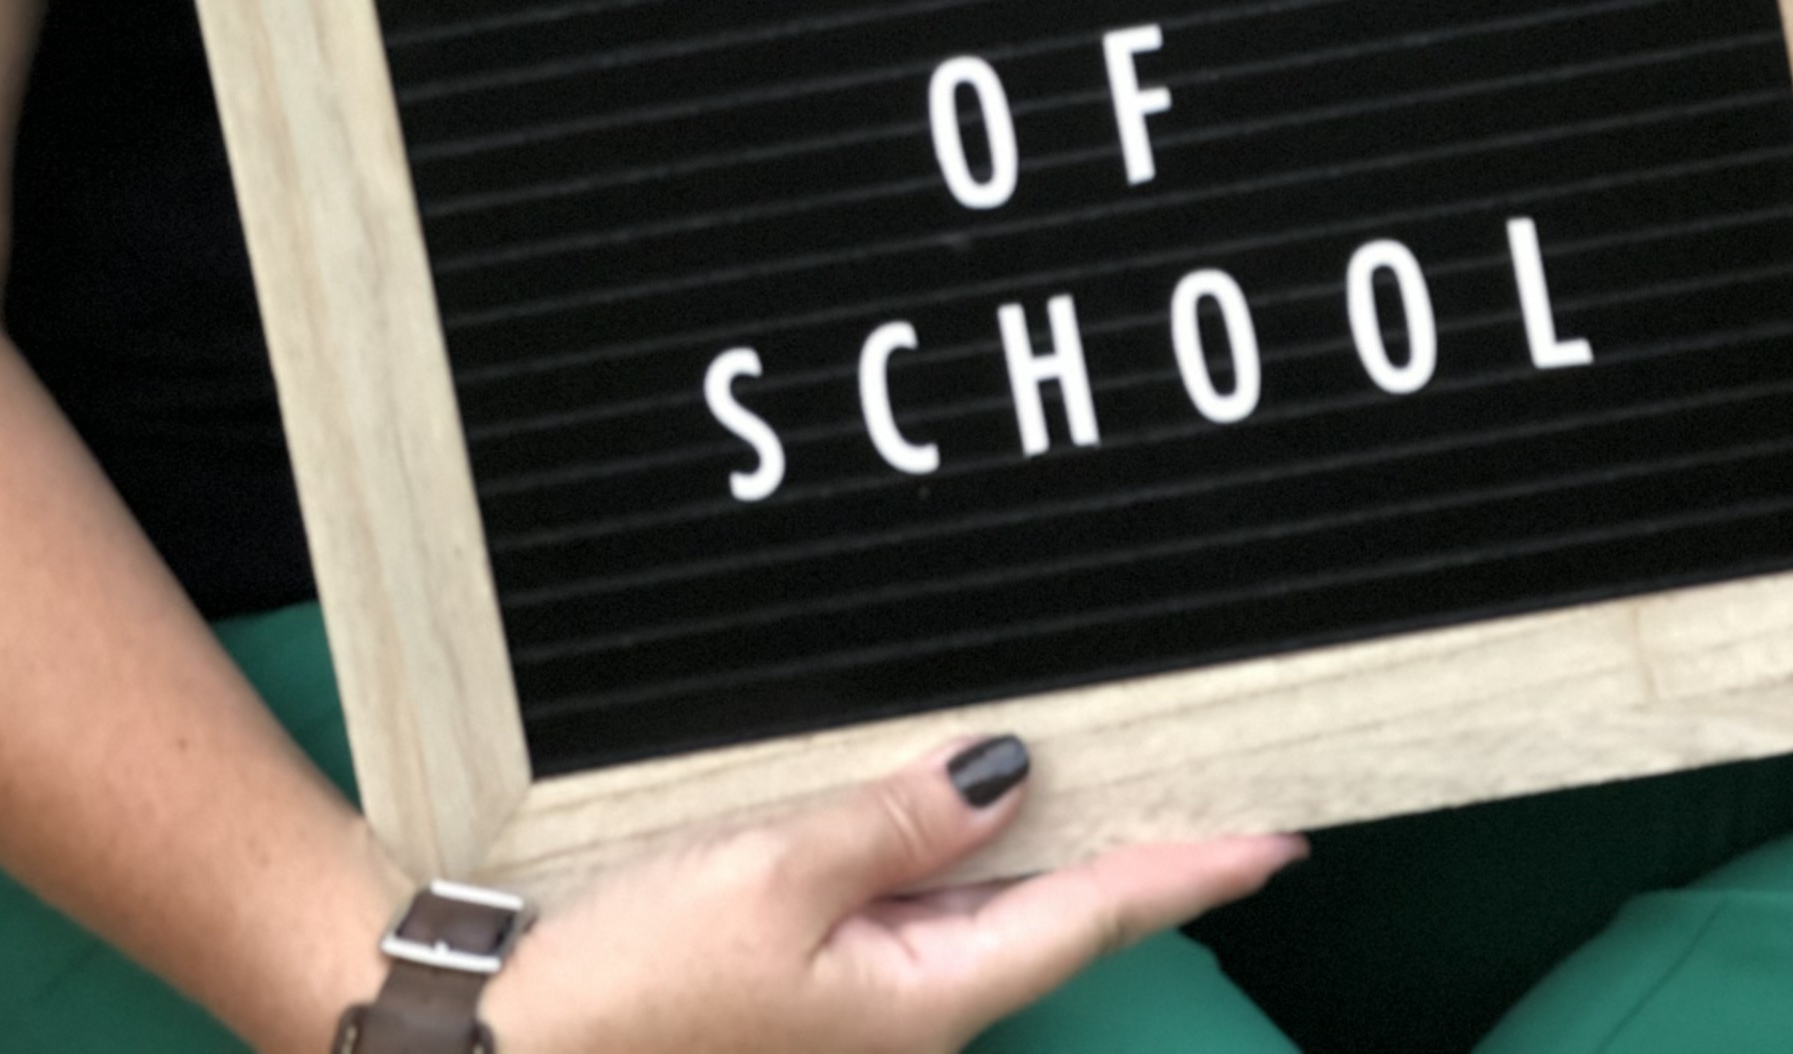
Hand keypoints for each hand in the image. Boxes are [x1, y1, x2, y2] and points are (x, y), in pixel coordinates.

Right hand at [483, 735, 1300, 1053]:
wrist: (512, 1053)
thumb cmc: (634, 984)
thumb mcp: (775, 876)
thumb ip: (900, 820)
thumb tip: (1014, 769)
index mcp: (927, 999)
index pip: (1093, 917)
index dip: (1191, 871)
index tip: (1280, 840)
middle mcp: (912, 1015)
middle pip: (1047, 912)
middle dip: (1128, 847)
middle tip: (1214, 780)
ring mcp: (861, 1008)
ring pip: (980, 908)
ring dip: (1038, 844)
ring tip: (1110, 769)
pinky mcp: (806, 987)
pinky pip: (912, 910)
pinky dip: (951, 853)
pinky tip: (960, 805)